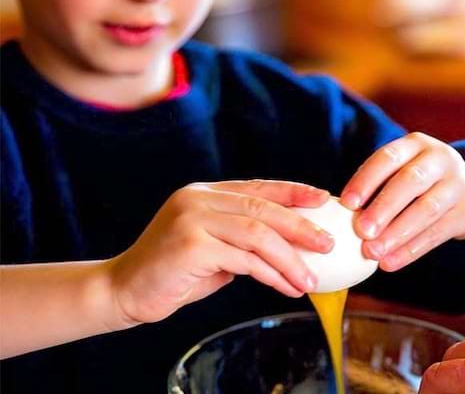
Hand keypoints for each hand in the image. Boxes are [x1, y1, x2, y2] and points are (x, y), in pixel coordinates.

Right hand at [106, 180, 332, 327]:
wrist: (123, 289)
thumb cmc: (173, 272)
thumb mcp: (213, 247)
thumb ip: (243, 239)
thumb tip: (291, 244)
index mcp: (205, 193)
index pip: (258, 186)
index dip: (294, 192)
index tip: (323, 199)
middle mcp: (198, 199)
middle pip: (263, 208)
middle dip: (301, 226)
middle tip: (329, 242)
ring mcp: (192, 219)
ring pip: (258, 233)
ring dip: (290, 258)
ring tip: (311, 279)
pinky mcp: (190, 245)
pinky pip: (244, 260)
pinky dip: (271, 274)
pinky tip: (287, 287)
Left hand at [340, 132, 464, 270]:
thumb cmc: (417, 183)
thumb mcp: (402, 171)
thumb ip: (376, 187)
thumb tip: (341, 215)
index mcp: (415, 144)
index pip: (388, 157)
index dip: (366, 179)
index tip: (346, 203)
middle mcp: (440, 159)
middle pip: (410, 181)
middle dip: (384, 208)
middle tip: (361, 231)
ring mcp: (458, 184)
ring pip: (427, 209)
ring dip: (397, 233)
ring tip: (373, 253)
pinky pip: (438, 232)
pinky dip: (412, 250)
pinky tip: (391, 262)